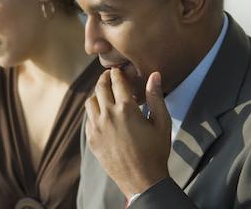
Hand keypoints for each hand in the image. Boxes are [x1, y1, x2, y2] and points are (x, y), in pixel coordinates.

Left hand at [85, 69, 171, 198]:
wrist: (141, 179)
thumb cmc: (155, 151)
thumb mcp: (162, 123)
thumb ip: (156, 97)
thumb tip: (154, 75)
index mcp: (126, 109)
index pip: (117, 81)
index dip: (117, 73)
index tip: (118, 70)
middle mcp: (108, 115)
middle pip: (100, 87)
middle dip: (105, 78)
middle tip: (109, 76)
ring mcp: (97, 128)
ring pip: (90, 102)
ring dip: (97, 95)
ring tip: (105, 95)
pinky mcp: (91, 139)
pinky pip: (88, 119)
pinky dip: (94, 112)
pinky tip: (102, 114)